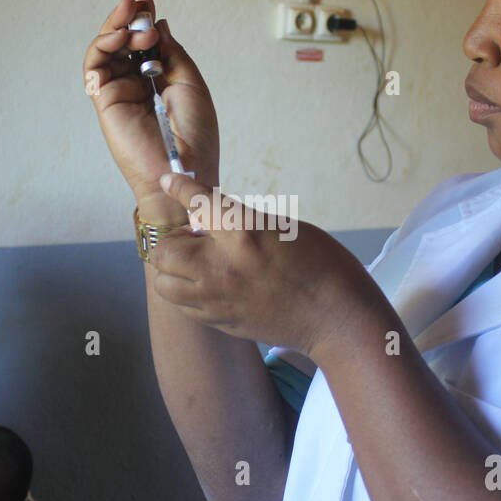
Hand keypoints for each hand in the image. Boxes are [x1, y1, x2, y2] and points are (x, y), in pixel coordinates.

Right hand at [82, 0, 220, 220]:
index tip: (148, 0)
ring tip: (134, 19)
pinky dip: (103, 45)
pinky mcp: (105, 101)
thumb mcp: (192, 84)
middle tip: (138, 2)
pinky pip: (95, 67)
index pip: (145, 44)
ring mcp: (119, 92)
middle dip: (129, 18)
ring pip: (105, 50)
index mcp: (159, 82)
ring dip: (116, 28)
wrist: (185, 170)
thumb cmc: (195, 137)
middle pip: (122, 43)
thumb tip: (160, 25)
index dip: (144, 20)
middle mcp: (136, 85)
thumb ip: (174, 54)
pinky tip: (120, 36)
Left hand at [148, 172, 383, 360]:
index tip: (169, 179)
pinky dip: (186, 293)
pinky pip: (183, 306)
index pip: (196, 200)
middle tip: (196, 240)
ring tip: (197, 267)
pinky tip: (207, 287)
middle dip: (175, 240)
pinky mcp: (221, 321)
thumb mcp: (282, 227)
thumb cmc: (321, 266)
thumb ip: (240, 224)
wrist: (337, 317)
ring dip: (173, 270)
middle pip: (165, 250)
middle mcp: (222, 264)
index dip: (179, 185)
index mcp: (244, 231)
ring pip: (164, 283)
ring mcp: (218, 297)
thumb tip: (208, 224)